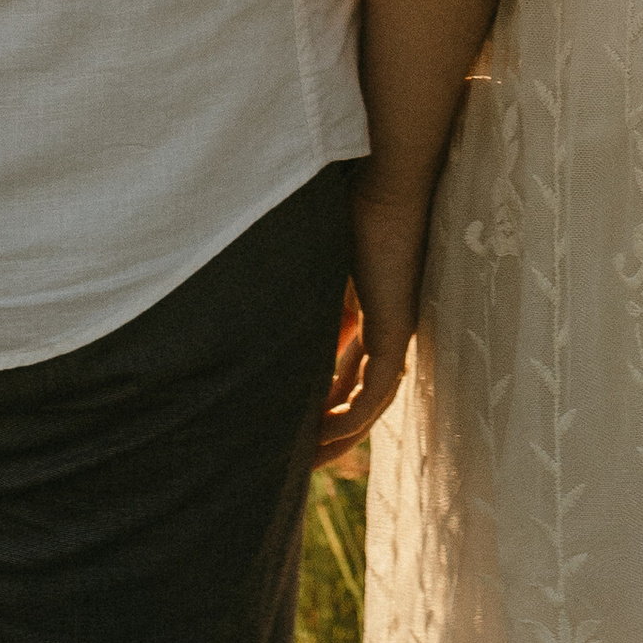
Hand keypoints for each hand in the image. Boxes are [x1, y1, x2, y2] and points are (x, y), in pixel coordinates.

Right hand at [315, 176, 430, 467]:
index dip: (317, 404)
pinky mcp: (396, 330)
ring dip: (339, 435)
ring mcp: (393, 332)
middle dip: (326, 431)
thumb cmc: (345, 208)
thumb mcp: (308, 266)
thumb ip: (293, 297)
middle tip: (294, 462)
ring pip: (370, 404)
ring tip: (305, 461)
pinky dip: (352, 418)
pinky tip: (323, 434)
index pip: (343, 373)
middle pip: (358, 396)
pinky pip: (377, 392)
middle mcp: (384, 329)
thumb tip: (246, 313)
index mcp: (367, 313)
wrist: (381, 181)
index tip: (287, 429)